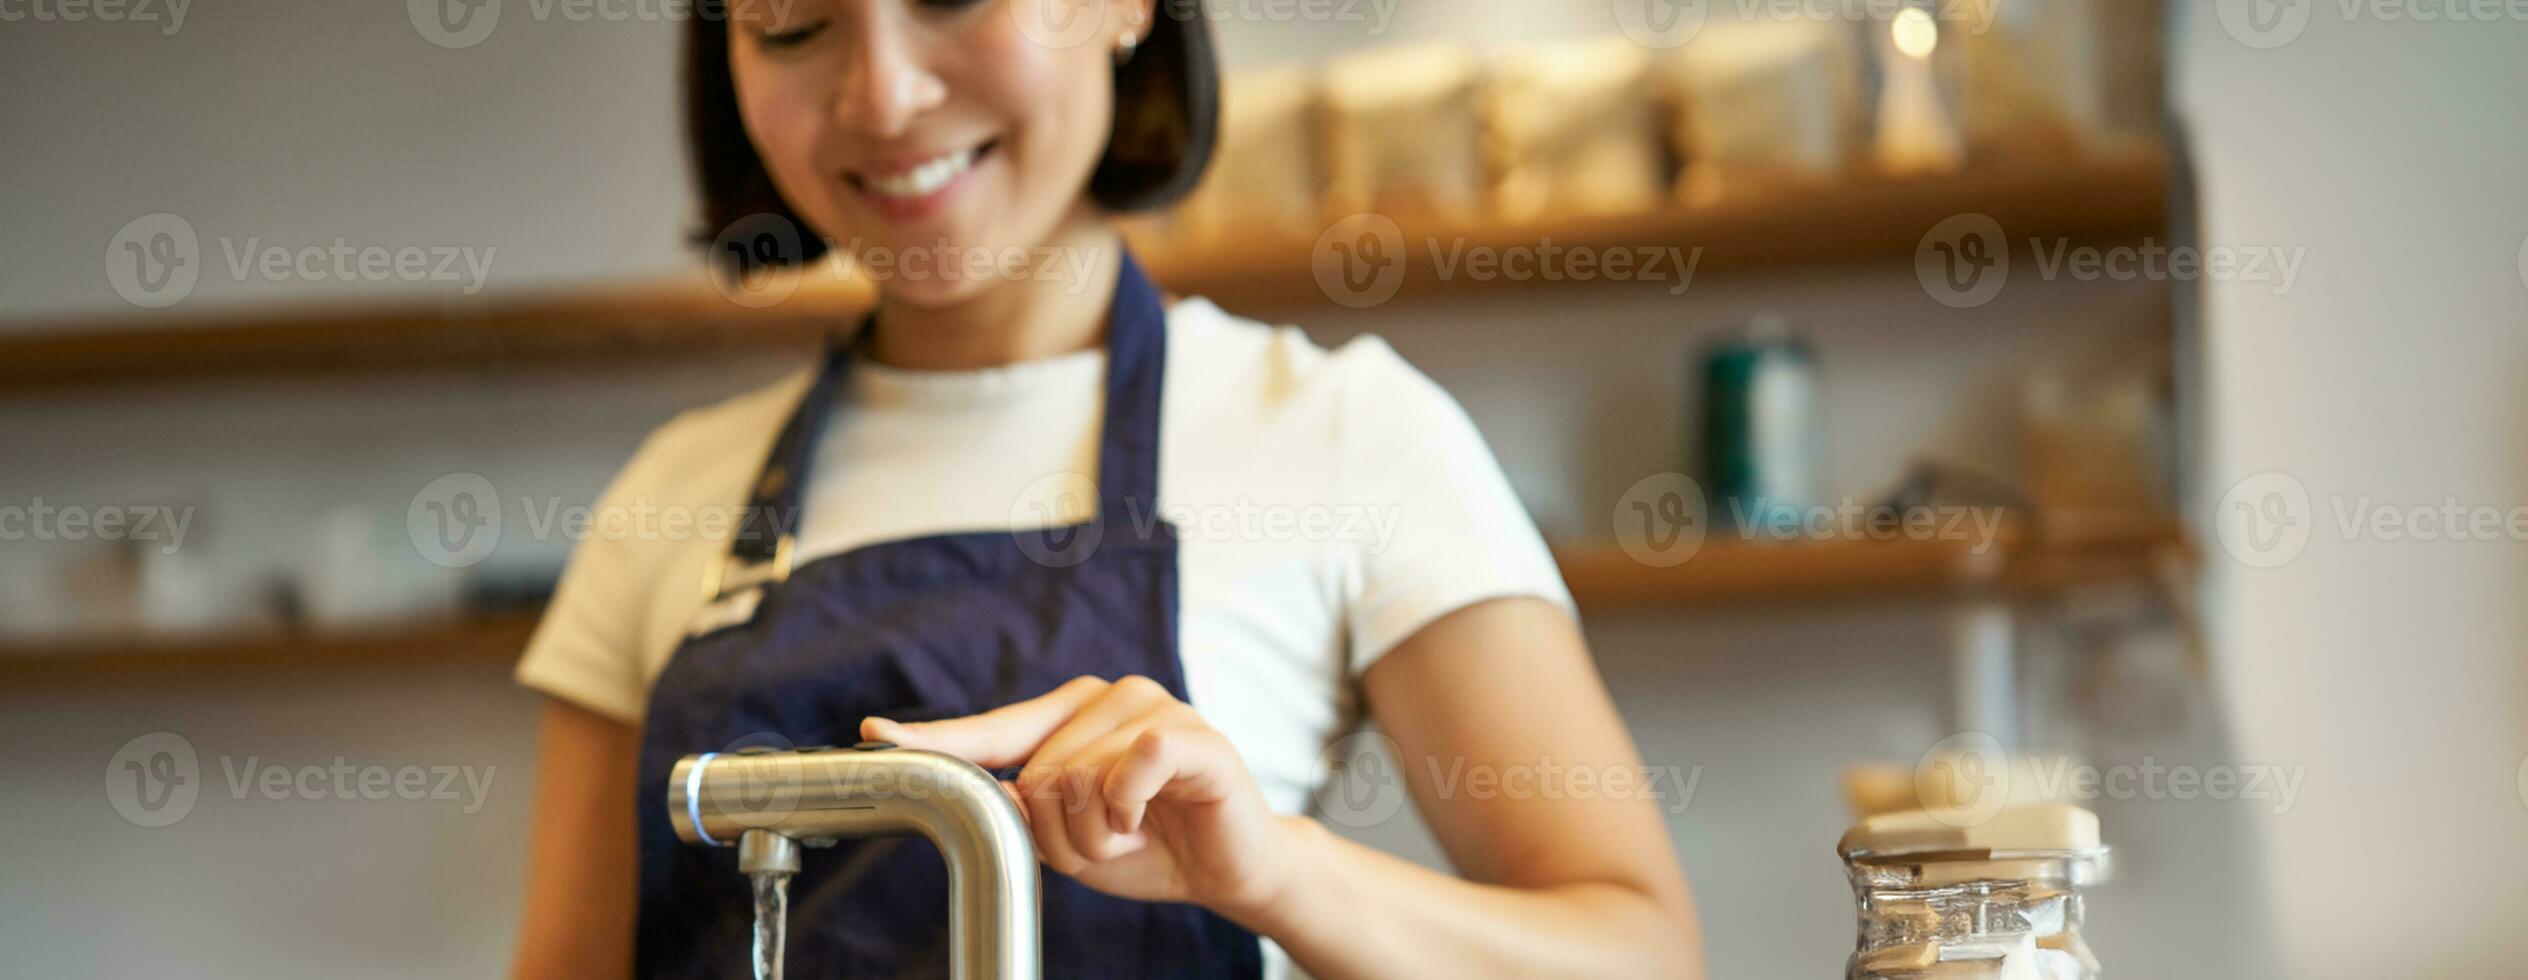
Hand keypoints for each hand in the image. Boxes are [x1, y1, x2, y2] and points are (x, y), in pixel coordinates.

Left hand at [861, 676, 1310, 923]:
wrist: (1229, 868)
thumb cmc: (1151, 844)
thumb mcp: (1070, 836)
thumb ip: (1021, 809)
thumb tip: (972, 793)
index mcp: (1076, 713)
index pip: (994, 727)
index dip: (937, 739)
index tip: (877, 736)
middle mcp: (1111, 697)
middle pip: (1036, 774)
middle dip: (1063, 831)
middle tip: (1110, 838)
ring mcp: (1155, 708)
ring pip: (1078, 778)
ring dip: (1100, 831)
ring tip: (1135, 830)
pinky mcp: (1194, 736)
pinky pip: (1130, 768)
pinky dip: (1131, 808)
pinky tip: (1153, 815)